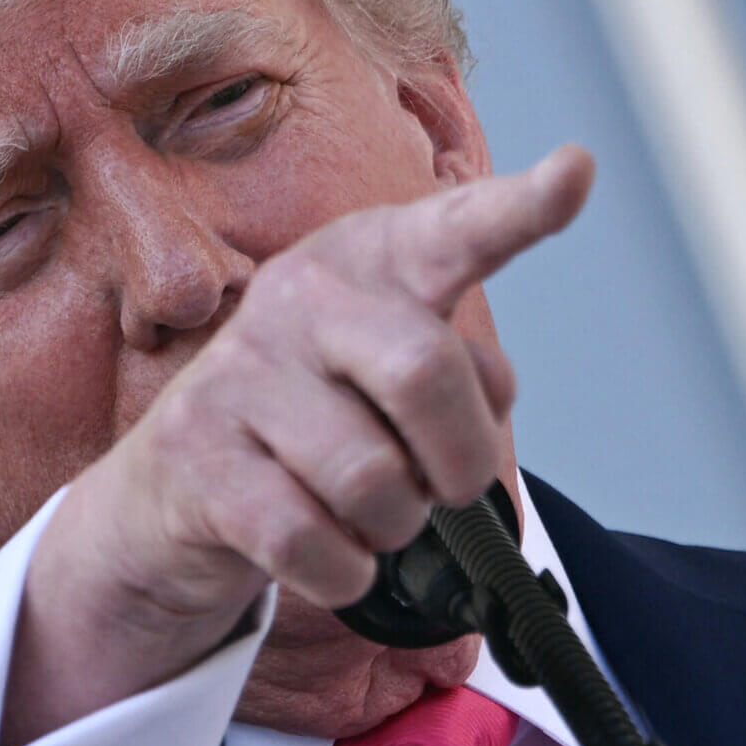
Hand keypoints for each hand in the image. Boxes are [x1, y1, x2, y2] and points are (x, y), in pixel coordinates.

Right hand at [1, 145, 595, 745]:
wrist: (170, 488)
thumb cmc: (312, 422)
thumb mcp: (383, 371)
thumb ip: (458, 367)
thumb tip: (488, 388)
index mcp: (364, 262)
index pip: (454, 231)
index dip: (522, 209)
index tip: (575, 174)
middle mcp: (297, 296)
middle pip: (425, 370)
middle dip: (459, 457)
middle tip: (446, 485)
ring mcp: (239, 372)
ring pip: (373, 479)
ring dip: (393, 526)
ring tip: (368, 515)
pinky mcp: (197, 455)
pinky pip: (312, 541)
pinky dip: (342, 572)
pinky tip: (326, 552)